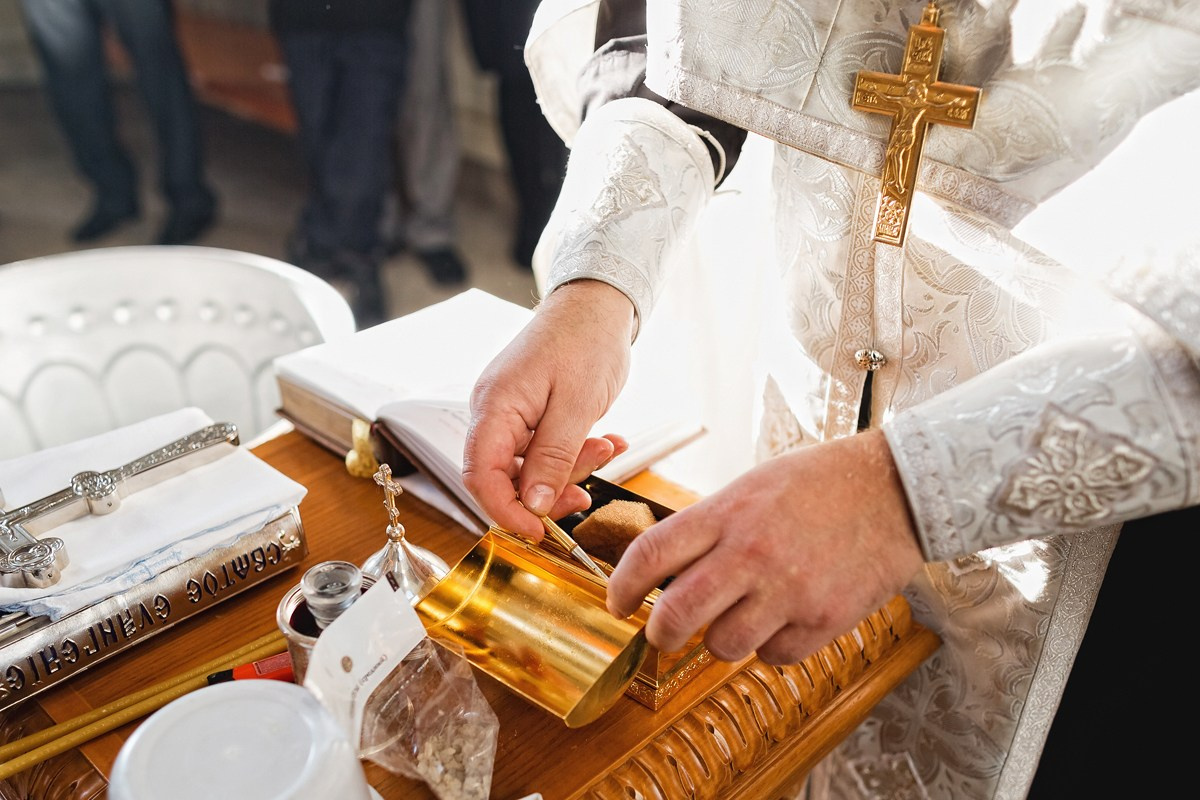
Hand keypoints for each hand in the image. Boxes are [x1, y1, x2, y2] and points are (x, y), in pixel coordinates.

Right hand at [463, 280, 635, 537]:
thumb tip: (533, 505)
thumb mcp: (577, 405)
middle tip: (587, 491)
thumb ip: (553, 458)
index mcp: (494, 406)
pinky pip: (542, 449)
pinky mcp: (527, 415)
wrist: (597, 305)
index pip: (479, 476)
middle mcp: (492, 412)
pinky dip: (573, 454)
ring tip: (608, 447)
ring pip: (528, 467)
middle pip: (503, 477)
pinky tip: (605, 441)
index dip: (505, 511)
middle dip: (548, 490)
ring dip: (570, 469)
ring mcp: (508, 413)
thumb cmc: (586, 340)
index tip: (539, 531)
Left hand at [605, 429, 924, 664]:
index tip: (618, 604)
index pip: (651, 555)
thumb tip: (670, 569)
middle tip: (664, 634)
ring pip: (722, 645)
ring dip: (721, 639)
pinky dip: (771, 647)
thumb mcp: (753, 486)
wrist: (896, 489)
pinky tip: (784, 620)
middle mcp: (750, 553)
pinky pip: (773, 656)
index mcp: (727, 513)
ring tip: (741, 617)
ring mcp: (787, 590)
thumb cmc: (822, 483)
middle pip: (676, 615)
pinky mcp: (823, 619)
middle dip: (660, 634)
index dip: (622, 586)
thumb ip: (711, 526)